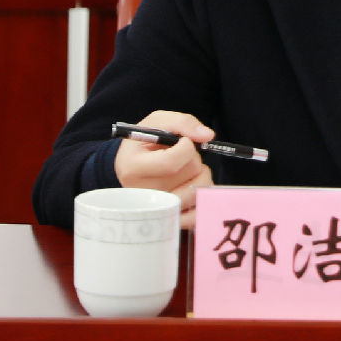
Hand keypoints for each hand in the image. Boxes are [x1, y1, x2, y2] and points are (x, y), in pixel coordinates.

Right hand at [114, 110, 214, 227]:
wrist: (133, 164)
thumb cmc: (146, 141)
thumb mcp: (158, 122)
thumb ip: (183, 123)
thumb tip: (208, 136)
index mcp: (133, 168)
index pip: (171, 162)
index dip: (186, 146)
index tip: (183, 140)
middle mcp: (143, 194)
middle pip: (189, 172)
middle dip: (193, 157)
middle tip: (179, 154)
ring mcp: (157, 210)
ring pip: (198, 189)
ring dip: (200, 173)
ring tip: (185, 168)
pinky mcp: (170, 219)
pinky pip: (197, 214)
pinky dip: (203, 196)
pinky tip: (193, 183)